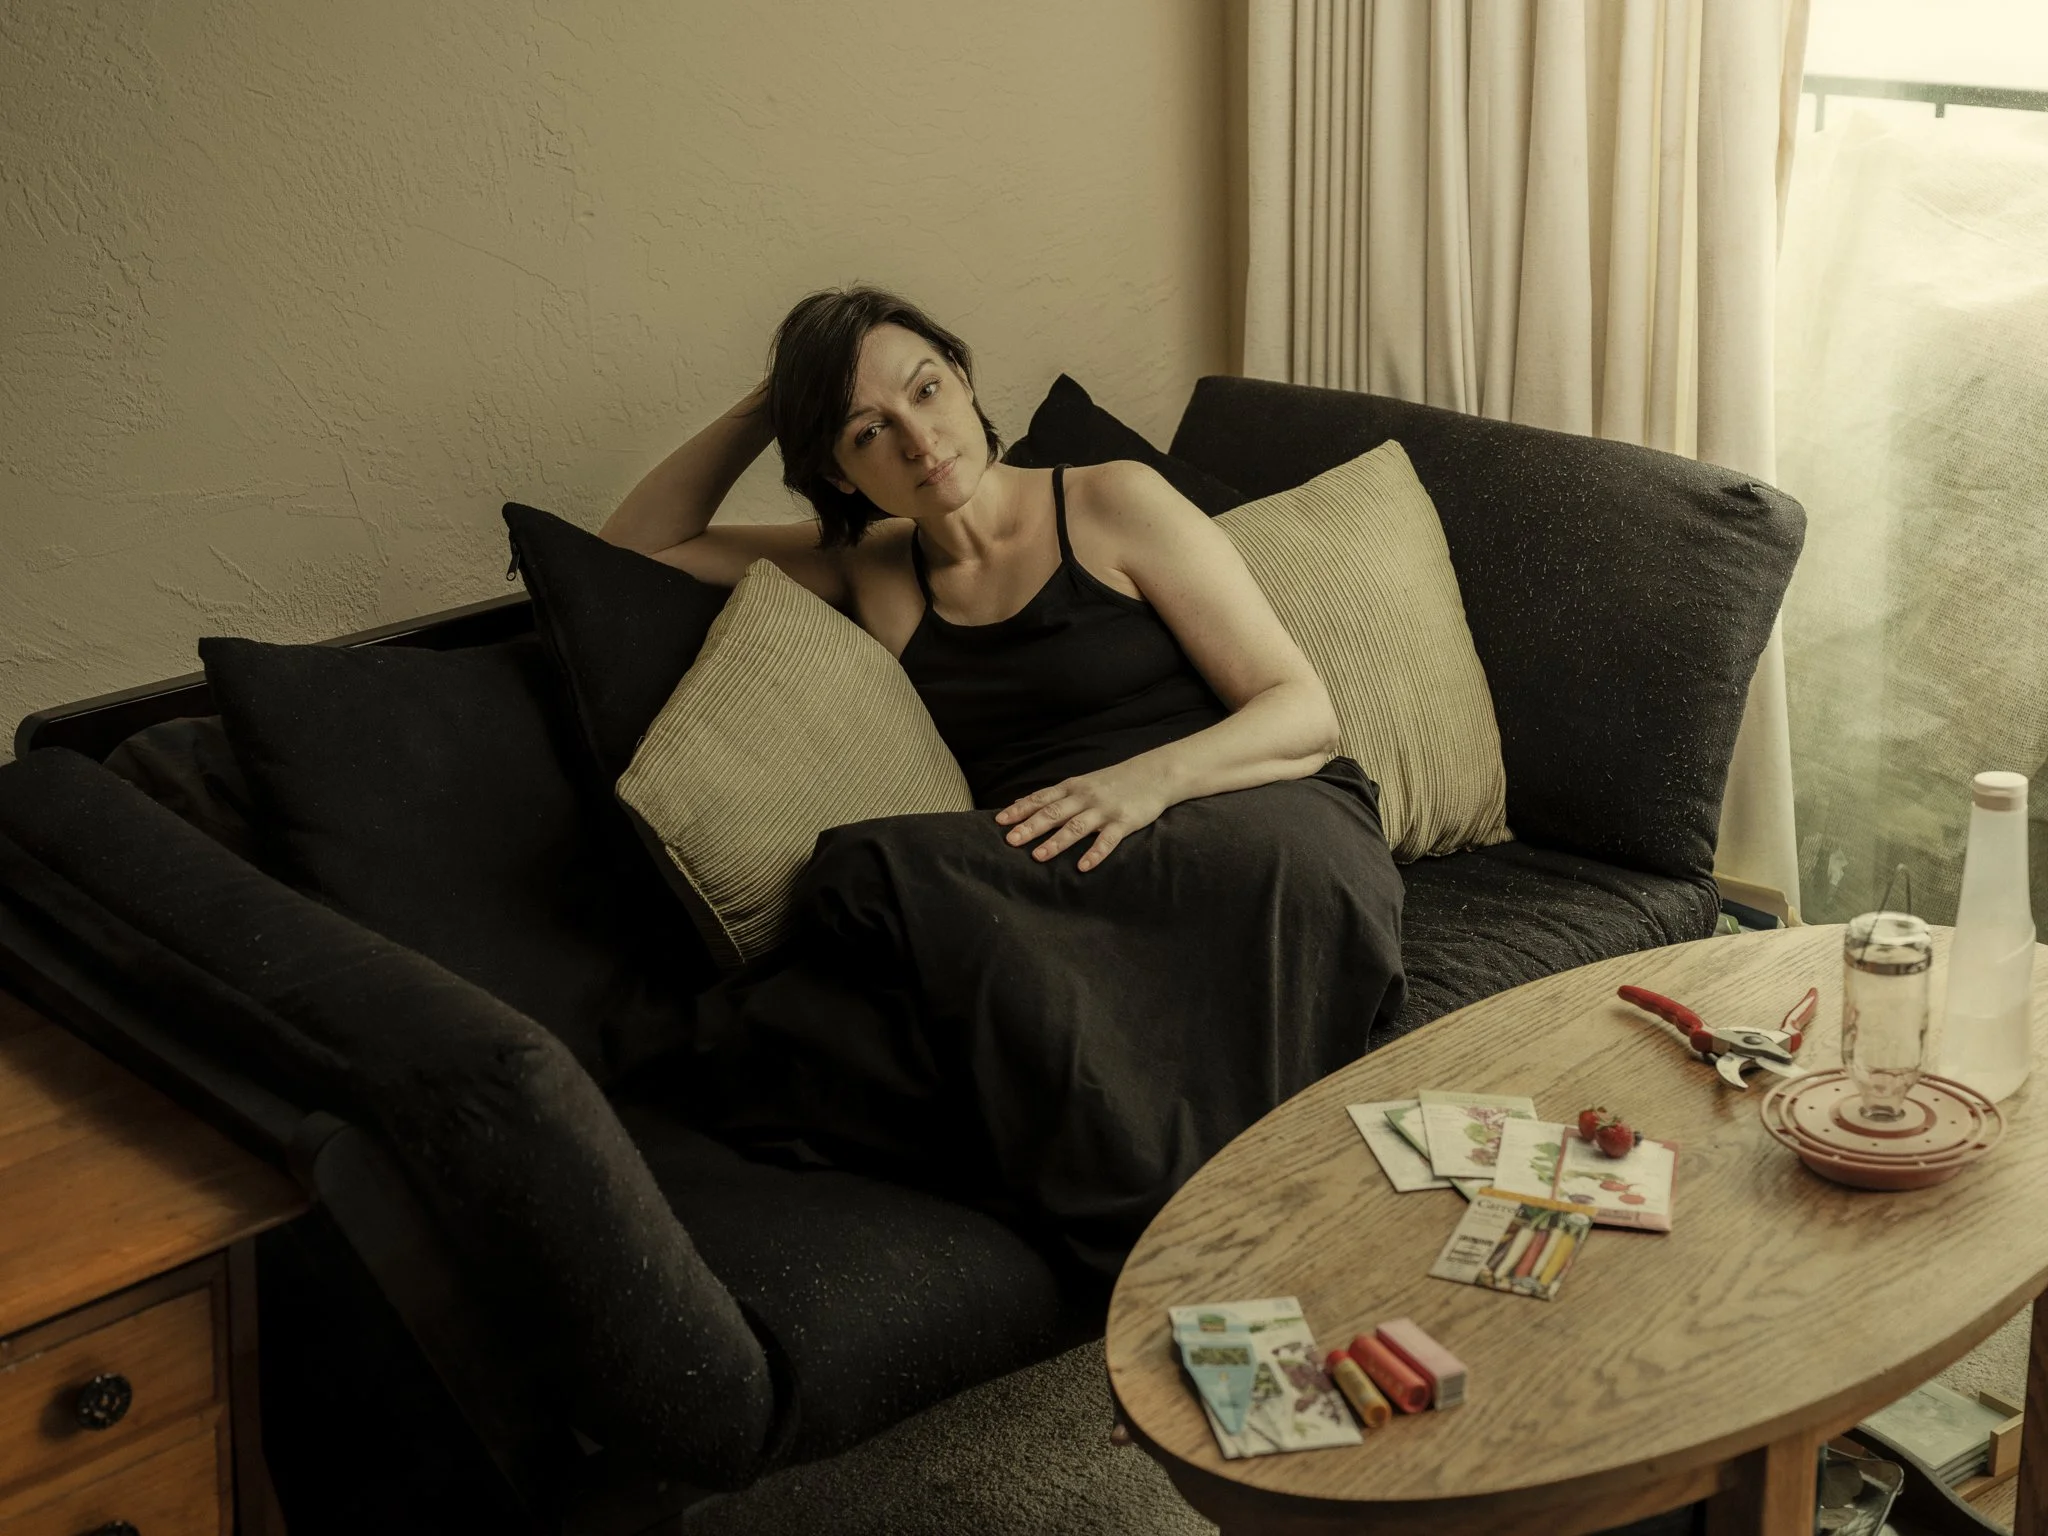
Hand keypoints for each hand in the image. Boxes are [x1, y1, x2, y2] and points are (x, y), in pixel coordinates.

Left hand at [994, 761, 1169, 871]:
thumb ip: (1052, 795)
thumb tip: (1020, 802)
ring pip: (1076, 827)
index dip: (1020, 810)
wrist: (1154, 774)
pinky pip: (1107, 840)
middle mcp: (1084, 798)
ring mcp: (1104, 810)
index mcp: (1072, 788)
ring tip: (1038, 856)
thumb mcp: (1080, 783)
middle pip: (1053, 813)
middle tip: (1010, 840)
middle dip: (1030, 827)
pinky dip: (1095, 853)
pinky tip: (1083, 866)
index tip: (1000, 821)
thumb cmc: (1113, 781)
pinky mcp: (1124, 822)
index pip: (1040, 799)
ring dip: (1056, 842)